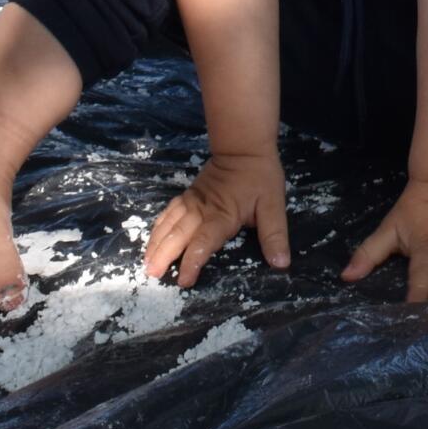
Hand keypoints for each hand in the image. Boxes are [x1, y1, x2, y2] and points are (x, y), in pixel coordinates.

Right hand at [143, 149, 289, 288]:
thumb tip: (281, 264)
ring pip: (168, 224)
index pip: (204, 241)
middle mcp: (201, 210)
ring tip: (146, 263)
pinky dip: (157, 227)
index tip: (184, 280)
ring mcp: (191, 202)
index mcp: (222, 215)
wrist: (244, 148)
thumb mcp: (273, 206)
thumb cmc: (260, 178)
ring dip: (156, 243)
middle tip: (152, 274)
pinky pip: (168, 213)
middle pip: (178, 235)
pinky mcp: (187, 196)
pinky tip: (152, 239)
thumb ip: (274, 235)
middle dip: (163, 255)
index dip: (192, 261)